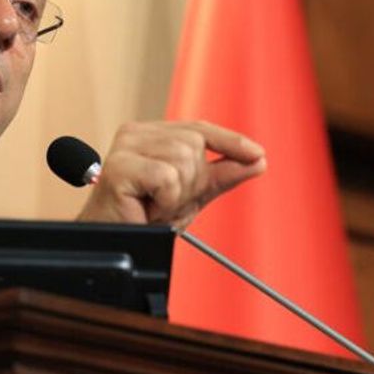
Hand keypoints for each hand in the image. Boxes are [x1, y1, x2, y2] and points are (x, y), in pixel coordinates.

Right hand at [76, 120, 265, 227]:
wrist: (115, 244)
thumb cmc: (142, 219)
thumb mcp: (191, 194)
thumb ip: (221, 175)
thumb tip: (257, 160)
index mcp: (151, 134)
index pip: (199, 128)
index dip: (230, 142)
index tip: (258, 155)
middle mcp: (135, 134)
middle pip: (194, 144)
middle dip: (192, 181)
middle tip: (167, 202)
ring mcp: (124, 148)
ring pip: (182, 160)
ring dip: (176, 195)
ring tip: (154, 206)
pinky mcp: (118, 167)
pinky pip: (166, 178)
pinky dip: (165, 200)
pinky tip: (146, 208)